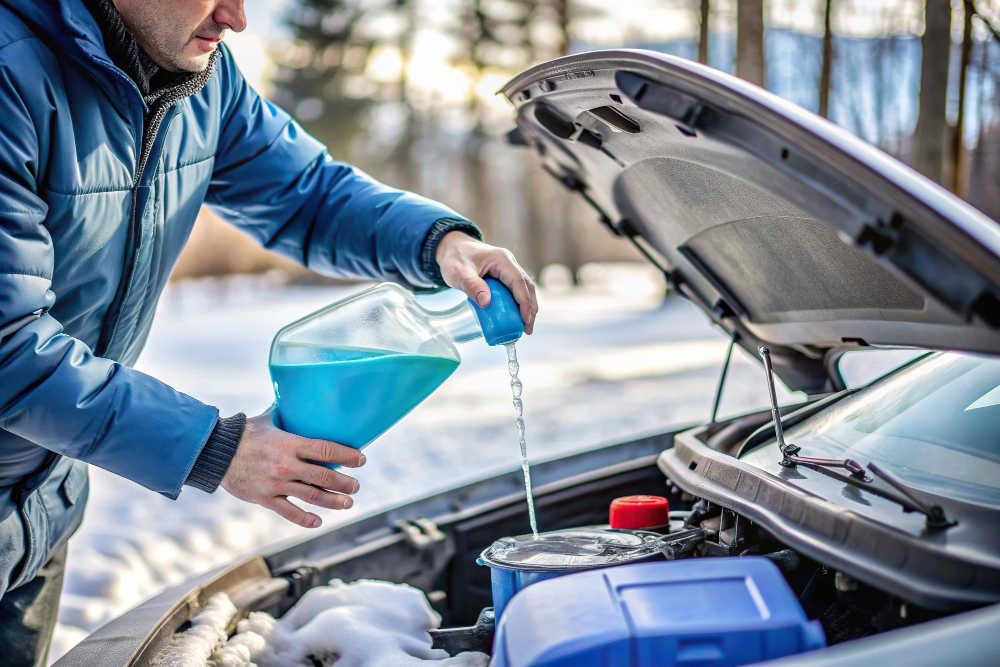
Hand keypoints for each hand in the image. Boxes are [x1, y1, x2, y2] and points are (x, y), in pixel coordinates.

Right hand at [220, 409, 364, 527]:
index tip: (361, 459)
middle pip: (324, 476)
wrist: (214, 452)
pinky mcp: (265, 498)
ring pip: (312, 496)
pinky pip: (288, 511)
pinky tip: (319, 521)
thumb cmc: (244, 432)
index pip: (326, 450)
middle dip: (345, 483)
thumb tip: (301, 397)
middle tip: (356, 486)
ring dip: (333, 501)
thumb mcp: (269, 419)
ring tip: (347, 503)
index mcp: (290, 443)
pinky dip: (305, 518)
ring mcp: (276, 483)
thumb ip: (287, 414)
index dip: (347, 456)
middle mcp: (286, 464)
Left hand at [435, 231, 538, 333]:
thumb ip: (472, 286)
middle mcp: (509, 263)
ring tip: (524, 327)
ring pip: (524, 289)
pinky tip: (516, 317)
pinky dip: (518, 304)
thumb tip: (486, 303)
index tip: (525, 319)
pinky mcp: (504, 275)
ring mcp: (508, 269)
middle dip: (530, 308)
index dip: (524, 301)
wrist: (451, 247)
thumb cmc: (454, 258)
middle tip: (527, 329)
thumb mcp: (460, 273)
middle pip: (527, 286)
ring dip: (527, 307)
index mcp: (502, 259)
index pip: (519, 281)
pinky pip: (515, 290)